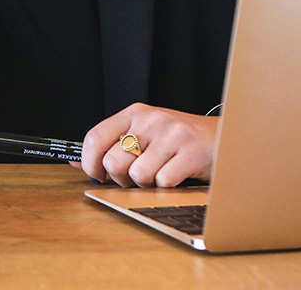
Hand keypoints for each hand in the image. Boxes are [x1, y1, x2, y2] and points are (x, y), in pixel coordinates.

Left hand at [79, 103, 218, 187]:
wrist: (226, 137)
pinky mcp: (191, 152)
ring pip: (138, 175)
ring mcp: (171, 134)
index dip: (90, 162)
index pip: (95, 136)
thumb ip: (112, 144)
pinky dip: (167, 187)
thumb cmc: (179, 140)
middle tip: (136, 177)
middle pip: (114, 160)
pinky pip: (163, 182)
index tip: (97, 175)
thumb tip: (74, 161)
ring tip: (160, 173)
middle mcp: (150, 119)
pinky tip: (177, 175)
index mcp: (134, 112)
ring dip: (147, 184)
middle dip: (122, 179)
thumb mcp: (144, 133)